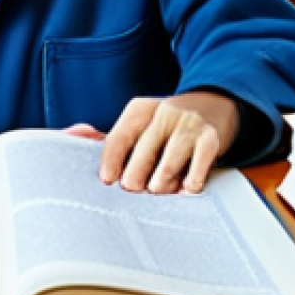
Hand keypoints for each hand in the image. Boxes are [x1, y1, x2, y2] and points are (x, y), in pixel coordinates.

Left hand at [99, 92, 240, 194]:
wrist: (215, 104)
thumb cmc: (167, 124)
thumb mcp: (142, 123)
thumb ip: (116, 139)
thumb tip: (80, 144)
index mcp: (140, 110)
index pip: (120, 135)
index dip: (112, 159)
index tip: (107, 180)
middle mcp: (163, 112)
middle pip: (144, 146)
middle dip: (136, 171)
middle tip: (131, 189)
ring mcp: (188, 124)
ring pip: (171, 154)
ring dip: (163, 175)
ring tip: (156, 191)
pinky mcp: (211, 137)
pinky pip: (200, 159)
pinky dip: (193, 176)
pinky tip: (187, 189)